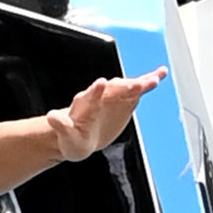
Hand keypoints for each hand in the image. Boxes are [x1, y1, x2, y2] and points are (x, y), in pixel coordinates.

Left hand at [42, 69, 162, 164]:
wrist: (80, 138)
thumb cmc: (72, 138)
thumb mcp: (65, 136)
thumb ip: (60, 126)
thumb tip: (51, 117)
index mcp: (85, 104)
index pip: (90, 95)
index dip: (96, 90)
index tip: (102, 83)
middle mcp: (100, 96)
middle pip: (113, 89)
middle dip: (125, 86)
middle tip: (138, 84)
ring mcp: (114, 97)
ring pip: (128, 87)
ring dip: (140, 83)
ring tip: (154, 80)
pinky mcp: (125, 101)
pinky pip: (138, 90)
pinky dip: (149, 81)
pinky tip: (161, 74)